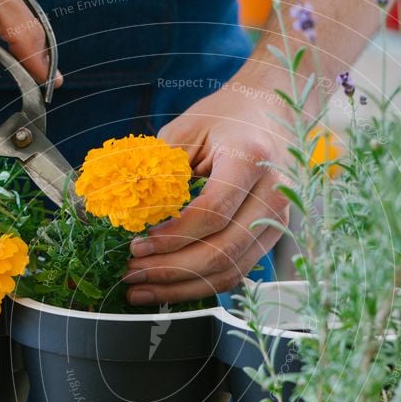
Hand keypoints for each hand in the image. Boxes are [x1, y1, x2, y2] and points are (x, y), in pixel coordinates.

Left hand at [124, 66, 291, 304]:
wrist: (270, 112)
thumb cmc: (224, 118)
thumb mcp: (187, 130)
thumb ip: (160, 170)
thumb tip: (123, 214)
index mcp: (249, 158)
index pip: (212, 212)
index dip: (173, 236)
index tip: (138, 245)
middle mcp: (272, 194)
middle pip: (222, 251)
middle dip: (171, 269)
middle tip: (131, 272)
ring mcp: (277, 221)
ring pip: (229, 271)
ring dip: (181, 287)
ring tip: (141, 289)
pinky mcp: (270, 237)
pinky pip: (235, 272)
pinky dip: (198, 285)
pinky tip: (168, 287)